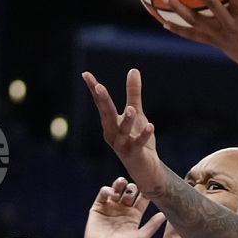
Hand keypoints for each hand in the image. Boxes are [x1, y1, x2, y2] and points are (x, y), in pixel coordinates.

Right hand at [81, 177, 165, 237]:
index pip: (143, 199)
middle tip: (134, 188)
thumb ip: (153, 225)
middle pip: (130, 191)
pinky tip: (112, 193)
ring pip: (117, 189)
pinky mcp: (98, 207)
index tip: (149, 186)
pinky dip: (107, 190)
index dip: (146, 191)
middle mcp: (123, 209)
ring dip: (120, 184)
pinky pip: (103, 194)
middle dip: (133, 187)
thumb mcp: (141, 237)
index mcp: (135, 215)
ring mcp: (111, 207)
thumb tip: (166, 214)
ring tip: (123, 183)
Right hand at [83, 69, 165, 192]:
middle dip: (103, 101)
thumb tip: (133, 70)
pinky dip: (143, 136)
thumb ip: (133, 93)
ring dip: (127, 121)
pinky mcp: (134, 154)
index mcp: (110, 122)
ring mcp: (122, 145)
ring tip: (132, 110)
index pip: (101, 103)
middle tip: (99, 86)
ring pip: (122, 131)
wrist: (145, 167)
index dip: (94, 89)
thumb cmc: (136, 139)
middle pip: (106, 115)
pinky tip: (151, 126)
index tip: (86, 74)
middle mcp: (112, 133)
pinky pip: (138, 144)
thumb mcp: (137, 113)